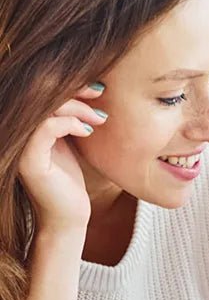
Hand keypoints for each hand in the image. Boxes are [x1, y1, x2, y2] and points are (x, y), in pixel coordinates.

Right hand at [17, 83, 106, 231]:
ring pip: (45, 108)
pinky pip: (47, 128)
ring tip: (99, 118)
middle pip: (40, 94)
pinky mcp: (29, 160)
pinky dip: (71, 123)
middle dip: (74, 89)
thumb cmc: (70, 180)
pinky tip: (88, 131)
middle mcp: (16, 132)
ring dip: (77, 107)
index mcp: (24, 126)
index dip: (69, 82)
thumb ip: (68, 117)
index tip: (96, 87)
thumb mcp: (69, 141)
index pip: (41, 90)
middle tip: (100, 94)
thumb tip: (89, 87)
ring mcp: (20, 146)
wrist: (69, 216)